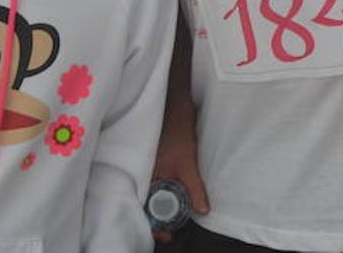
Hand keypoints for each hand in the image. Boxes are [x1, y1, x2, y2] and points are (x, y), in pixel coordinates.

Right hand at [151, 94, 208, 242]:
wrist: (173, 106)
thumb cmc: (176, 131)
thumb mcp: (188, 163)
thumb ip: (194, 188)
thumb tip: (202, 211)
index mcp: (144, 177)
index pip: (141, 210)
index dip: (153, 227)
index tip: (166, 236)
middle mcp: (140, 174)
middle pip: (144, 206)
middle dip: (156, 221)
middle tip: (169, 232)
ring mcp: (144, 168)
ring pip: (148, 195)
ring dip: (159, 207)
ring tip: (172, 217)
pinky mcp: (150, 162)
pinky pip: (152, 184)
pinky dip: (160, 193)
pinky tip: (171, 196)